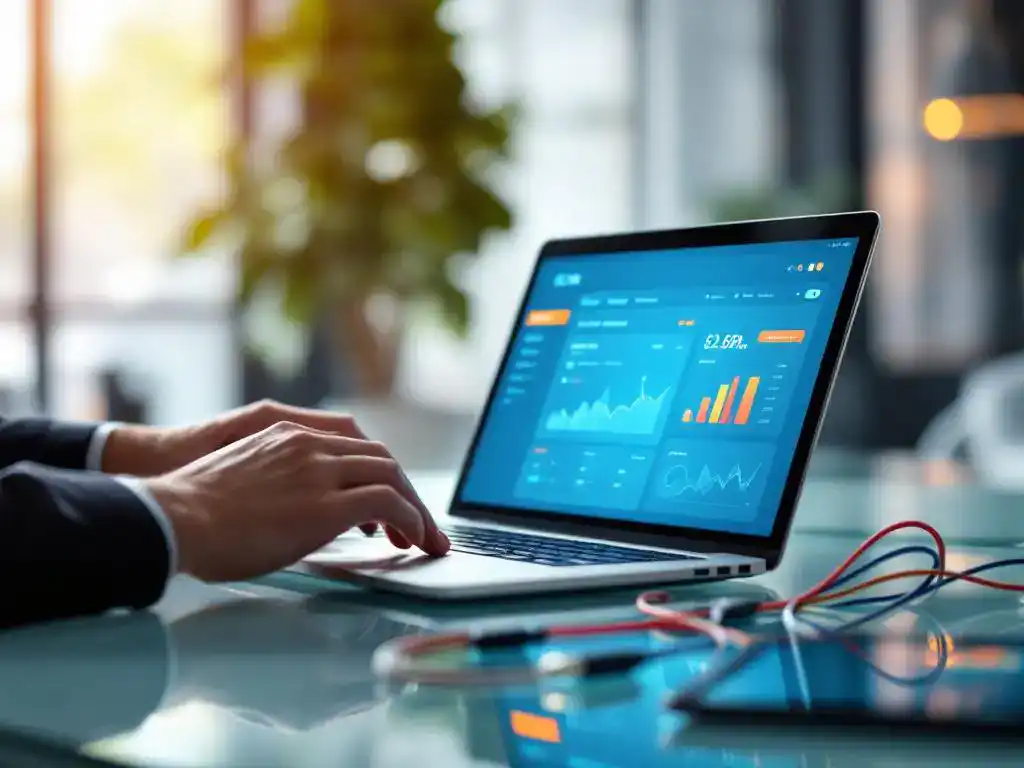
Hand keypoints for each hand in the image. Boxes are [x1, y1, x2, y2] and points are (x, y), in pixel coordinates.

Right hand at [144, 421, 449, 581]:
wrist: (171, 518)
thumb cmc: (192, 512)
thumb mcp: (240, 477)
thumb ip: (276, 480)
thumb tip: (294, 512)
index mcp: (287, 433)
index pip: (353, 444)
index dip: (378, 472)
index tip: (387, 502)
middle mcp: (308, 444)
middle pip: (380, 458)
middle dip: (405, 491)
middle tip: (416, 525)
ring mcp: (319, 470)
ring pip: (391, 475)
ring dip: (415, 508)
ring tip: (424, 540)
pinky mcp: (326, 504)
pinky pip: (387, 503)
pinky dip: (410, 520)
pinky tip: (413, 540)